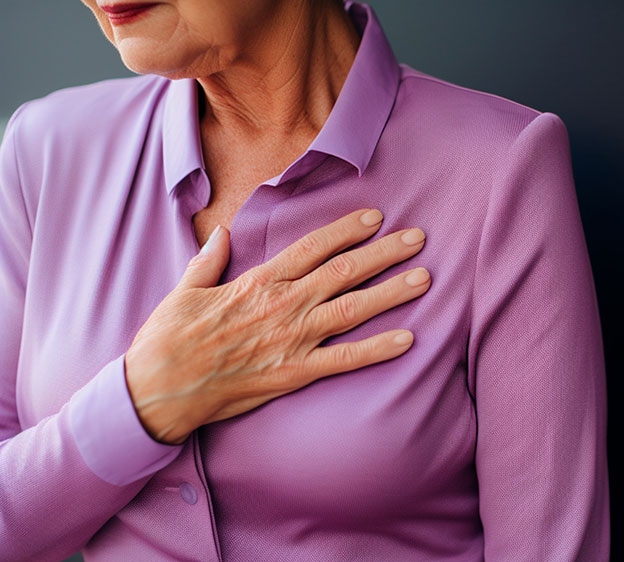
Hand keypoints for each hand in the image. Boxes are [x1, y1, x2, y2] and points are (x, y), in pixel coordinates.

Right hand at [124, 208, 430, 444]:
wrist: (161, 388)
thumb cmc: (169, 338)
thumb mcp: (185, 288)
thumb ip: (209, 258)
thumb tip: (221, 232)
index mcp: (259, 281)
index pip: (312, 247)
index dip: (347, 230)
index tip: (375, 218)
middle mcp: (283, 305)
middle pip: (344, 272)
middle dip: (384, 253)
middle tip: (417, 239)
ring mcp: (292, 339)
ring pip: (352, 309)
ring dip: (390, 292)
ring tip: (423, 278)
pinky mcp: (294, 374)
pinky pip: (344, 360)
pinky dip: (377, 350)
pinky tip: (407, 339)